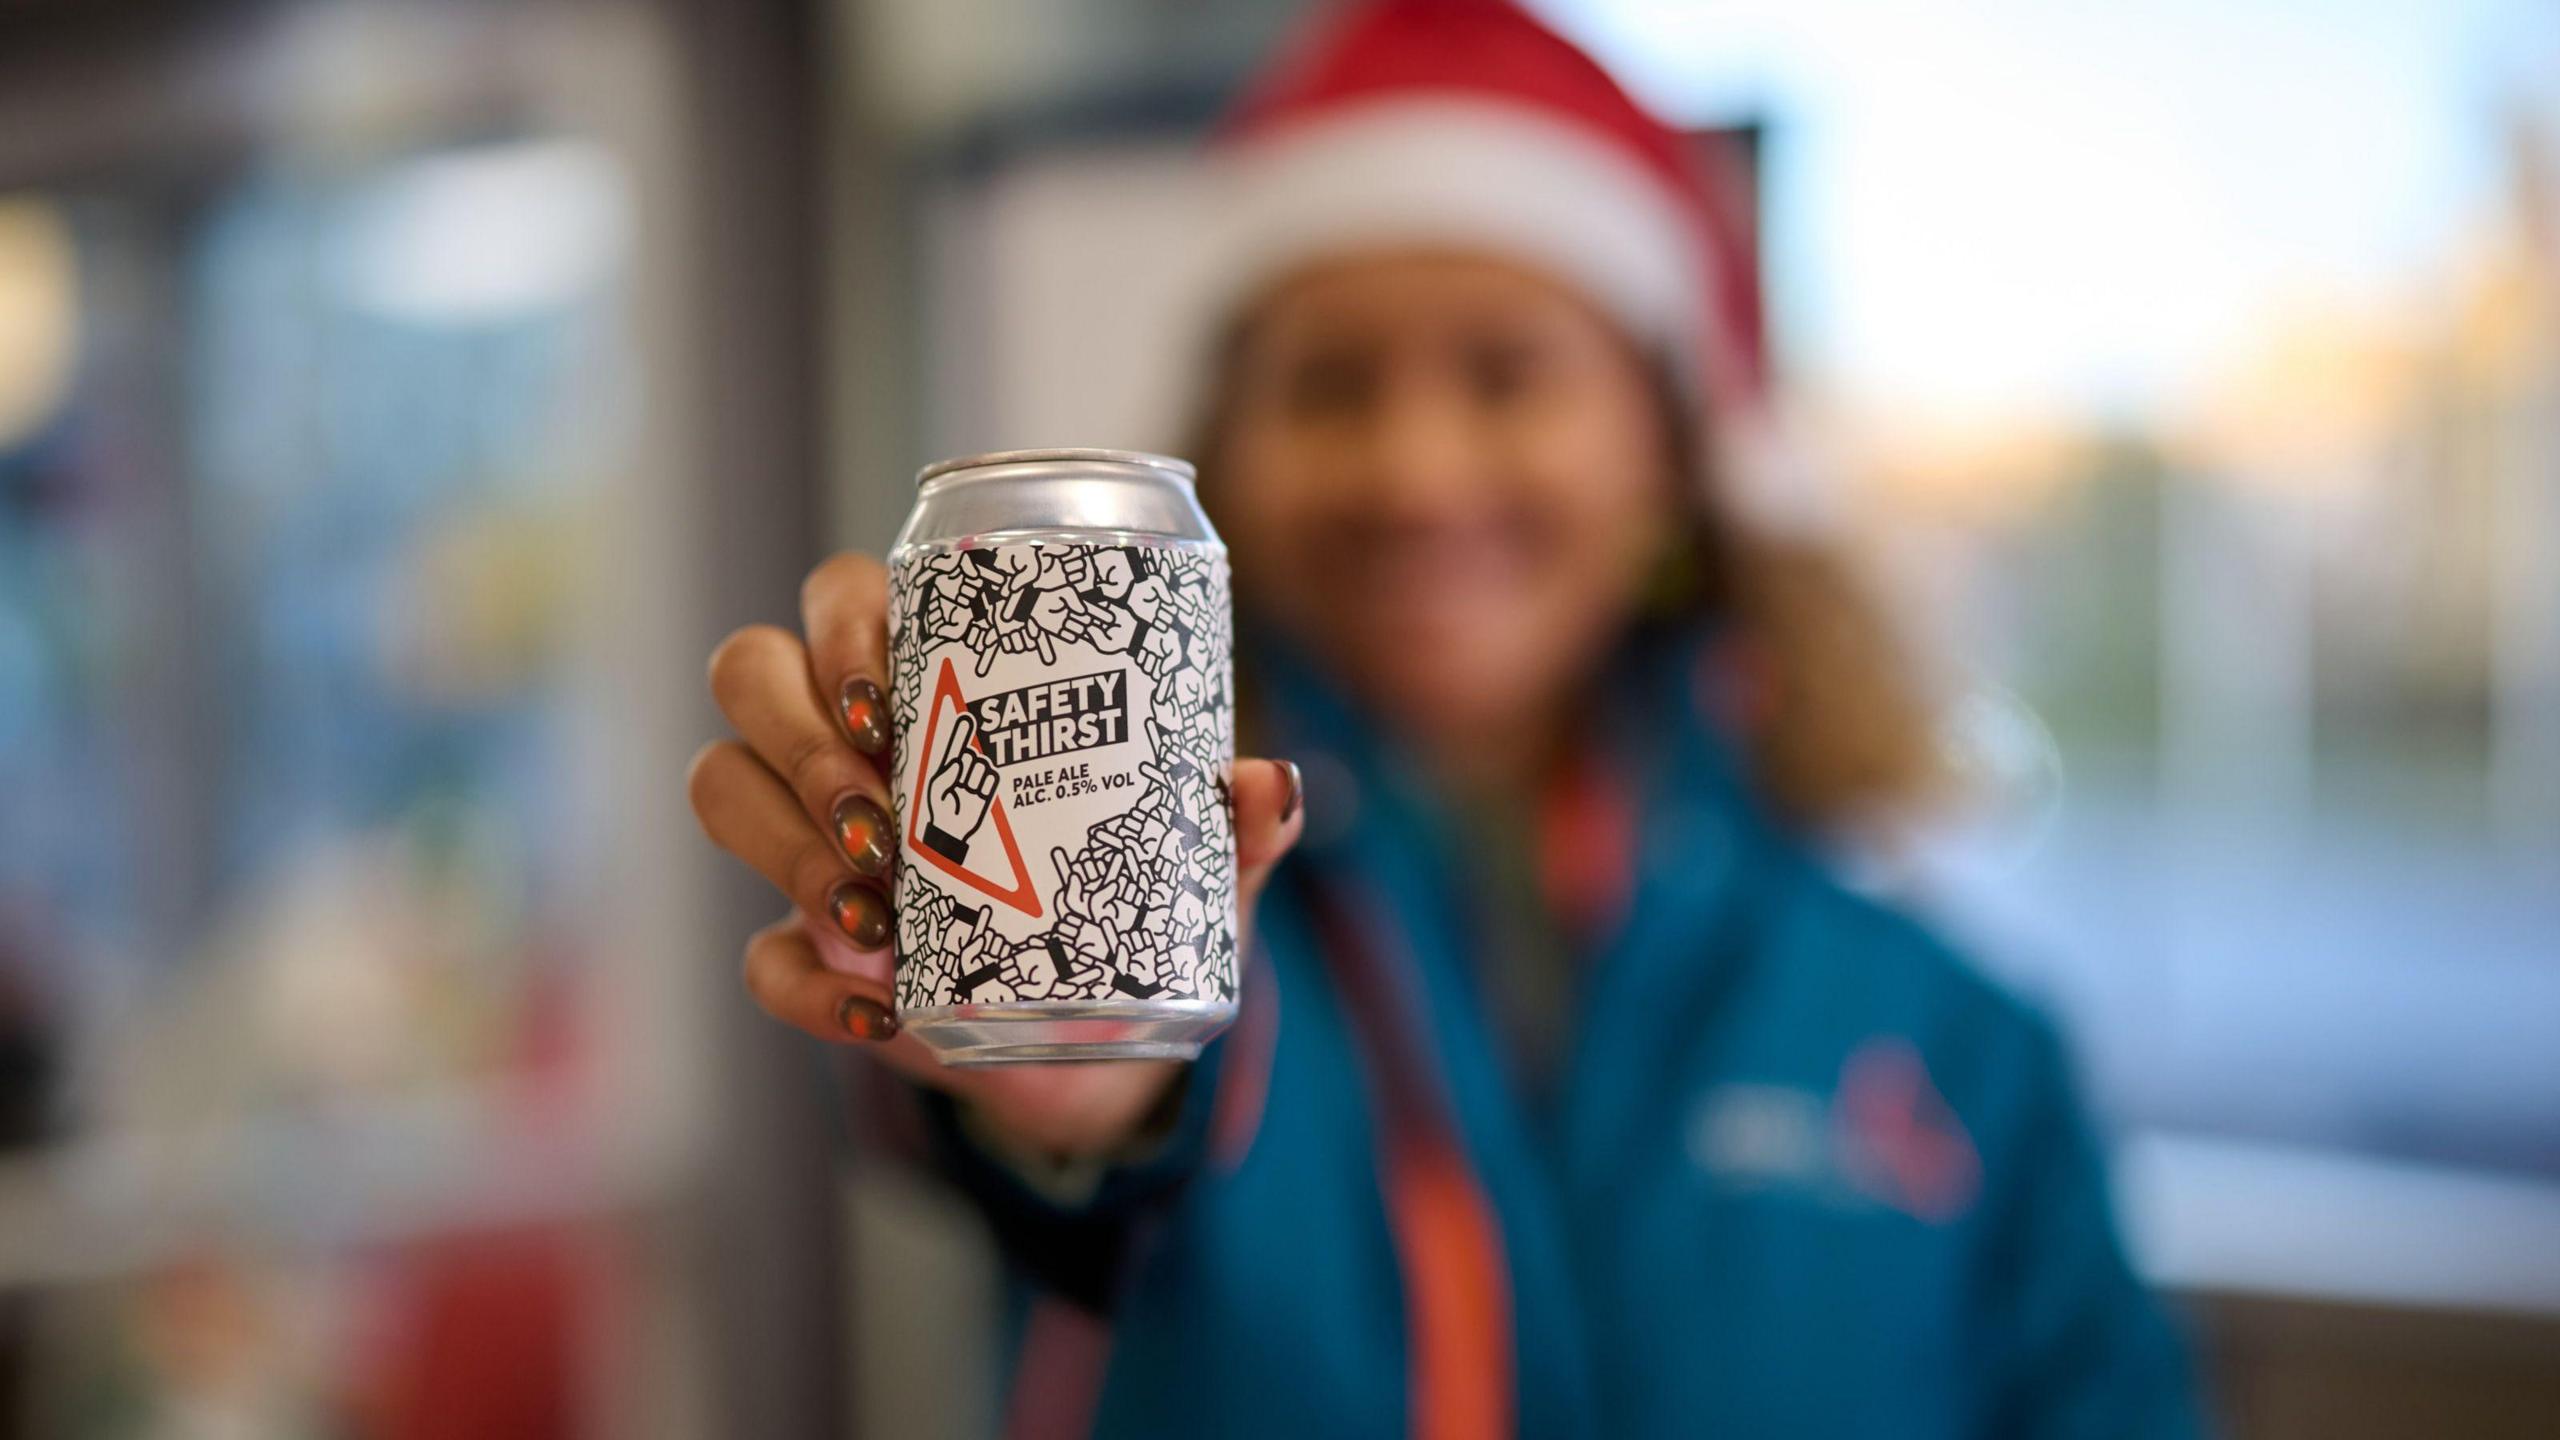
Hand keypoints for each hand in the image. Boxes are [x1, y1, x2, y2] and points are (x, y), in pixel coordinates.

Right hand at [688, 551, 1303, 1156]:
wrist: (1102, 1039)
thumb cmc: (1134, 899)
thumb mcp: (1193, 863)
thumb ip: (1237, 824)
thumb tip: (1274, 784)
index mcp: (928, 678)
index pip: (841, 600)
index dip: (841, 630)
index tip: (895, 701)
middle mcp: (844, 744)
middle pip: (750, 674)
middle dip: (799, 735)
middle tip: (882, 810)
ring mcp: (809, 844)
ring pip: (722, 786)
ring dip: (783, 841)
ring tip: (878, 908)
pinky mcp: (808, 953)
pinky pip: (758, 957)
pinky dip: (807, 984)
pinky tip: (879, 1010)